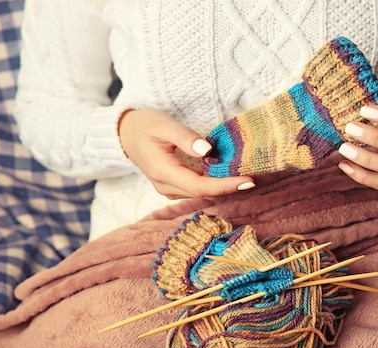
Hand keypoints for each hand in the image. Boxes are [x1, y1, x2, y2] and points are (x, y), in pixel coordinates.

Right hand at [118, 108, 254, 198]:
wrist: (124, 133)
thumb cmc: (144, 125)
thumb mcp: (164, 125)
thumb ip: (186, 138)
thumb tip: (208, 151)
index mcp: (164, 172)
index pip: (201, 187)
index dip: (226, 186)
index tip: (248, 181)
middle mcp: (166, 187)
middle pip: (204, 193)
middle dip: (229, 187)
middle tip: (254, 177)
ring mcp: (169, 189)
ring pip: (202, 193)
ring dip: (223, 186)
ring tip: (245, 176)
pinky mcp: (174, 186)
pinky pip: (197, 189)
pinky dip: (214, 183)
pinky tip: (228, 174)